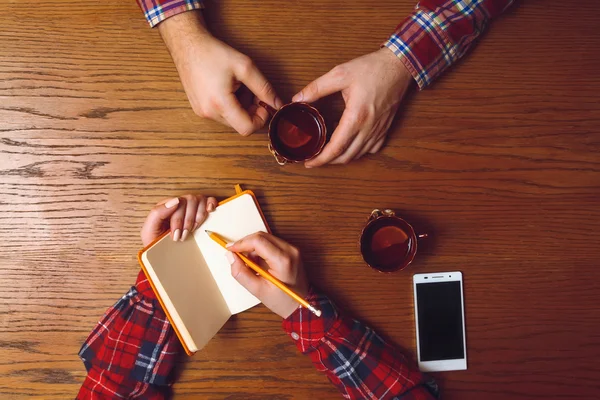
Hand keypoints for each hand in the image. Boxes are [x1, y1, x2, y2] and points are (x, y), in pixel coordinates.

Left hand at [140, 194, 217, 246]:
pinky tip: (209, 210)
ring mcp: (191, 207)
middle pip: (190, 200)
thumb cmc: (155, 243)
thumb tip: (176, 200)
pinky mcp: (201, 212)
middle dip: (188, 221)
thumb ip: (158, 213)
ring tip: (193, 230)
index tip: (175, 236)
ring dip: (198, 216)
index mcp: (166, 206)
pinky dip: (211, 203)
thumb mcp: (149, 230)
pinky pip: (209, 201)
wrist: (163, 256)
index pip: (177, 203)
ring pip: (200, 200)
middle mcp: (179, 204)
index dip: (178, 220)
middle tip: (183, 236)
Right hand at [159, 11, 282, 135]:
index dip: (260, 119)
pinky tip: (227, 89)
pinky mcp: (199, 110)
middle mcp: (209, 113)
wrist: (187, 46)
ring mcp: (202, 113)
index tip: (262, 104)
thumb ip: (264, 88)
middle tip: (251, 91)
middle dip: (251, 111)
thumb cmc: (213, 53)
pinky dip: (230, 106)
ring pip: (231, 121)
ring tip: (237, 87)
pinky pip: (221, 115)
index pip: (247, 128)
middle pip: (240, 125)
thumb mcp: (245, 67)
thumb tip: (277, 104)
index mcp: (220, 103)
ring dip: (240, 108)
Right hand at [226, 232, 308, 318]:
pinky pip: (272, 242)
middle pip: (261, 236)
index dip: (241, 243)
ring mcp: (293, 249)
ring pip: (266, 238)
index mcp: (283, 261)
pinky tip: (258, 263)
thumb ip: (241, 273)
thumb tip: (230, 256)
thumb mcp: (258, 290)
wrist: (300, 304)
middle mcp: (290, 251)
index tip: (230, 249)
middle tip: (236, 256)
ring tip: (250, 264)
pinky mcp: (292, 250)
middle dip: (246, 244)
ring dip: (253, 247)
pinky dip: (261, 249)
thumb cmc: (283, 300)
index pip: (258, 241)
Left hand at [293, 48, 412, 166]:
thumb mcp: (340, 73)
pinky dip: (358, 151)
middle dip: (328, 162)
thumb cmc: (373, 68)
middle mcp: (369, 128)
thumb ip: (317, 87)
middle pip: (346, 156)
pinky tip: (349, 143)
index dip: (320, 159)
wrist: (399, 66)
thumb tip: (298, 98)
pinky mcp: (385, 128)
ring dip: (342, 157)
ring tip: (328, 151)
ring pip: (358, 154)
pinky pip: (371, 148)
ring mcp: (379, 130)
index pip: (336, 148)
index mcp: (356, 117)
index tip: (309, 163)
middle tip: (314, 159)